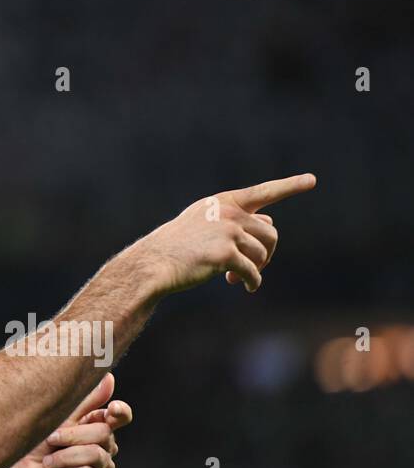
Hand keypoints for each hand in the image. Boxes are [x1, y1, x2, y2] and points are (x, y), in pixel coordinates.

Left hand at [12, 372, 131, 467]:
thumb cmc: (39, 439)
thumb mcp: (61, 415)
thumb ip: (86, 400)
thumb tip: (109, 377)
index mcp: (99, 423)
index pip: (121, 415)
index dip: (120, 412)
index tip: (112, 408)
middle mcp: (106, 444)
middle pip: (104, 434)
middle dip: (73, 436)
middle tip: (51, 439)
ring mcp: (104, 466)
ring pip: (95, 455)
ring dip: (65, 456)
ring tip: (48, 461)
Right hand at [131, 173, 315, 294]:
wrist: (154, 263)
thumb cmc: (179, 245)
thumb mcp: (205, 223)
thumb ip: (237, 220)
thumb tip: (270, 224)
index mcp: (222, 202)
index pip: (263, 192)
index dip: (289, 186)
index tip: (312, 180)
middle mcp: (227, 212)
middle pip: (270, 234)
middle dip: (266, 254)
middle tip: (254, 268)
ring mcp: (227, 231)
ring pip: (263, 253)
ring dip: (257, 269)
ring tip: (238, 278)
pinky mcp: (225, 253)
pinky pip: (253, 272)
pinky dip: (252, 282)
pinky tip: (245, 287)